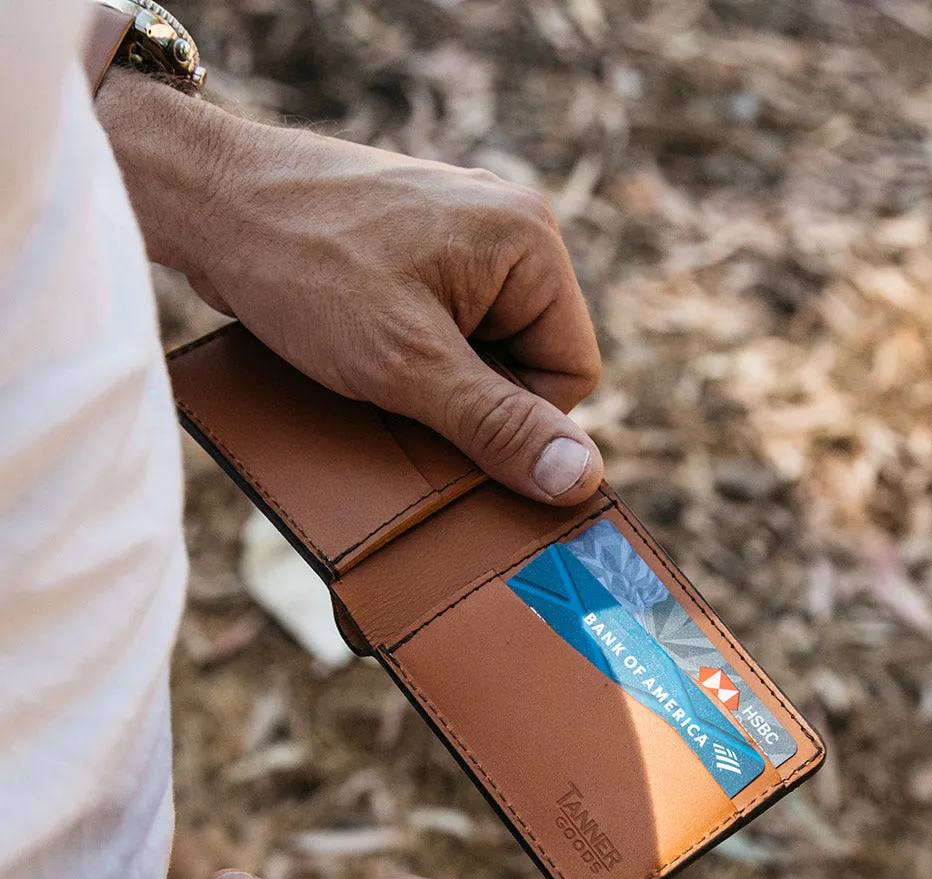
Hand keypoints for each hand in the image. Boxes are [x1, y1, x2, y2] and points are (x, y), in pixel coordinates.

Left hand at [98, 72, 603, 504]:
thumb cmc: (301, 266)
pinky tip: (361, 349)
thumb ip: (498, 425)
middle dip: (469, 395)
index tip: (446, 411)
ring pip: (483, 349)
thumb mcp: (407, 366)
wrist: (201, 197)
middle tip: (402, 390)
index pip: (572, 372)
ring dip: (435, 380)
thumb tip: (581, 478)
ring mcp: (461, 234)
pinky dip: (411, 355)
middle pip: (528, 361)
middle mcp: (506, 228)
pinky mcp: (419, 248)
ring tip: (372, 364)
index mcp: (530, 241)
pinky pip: (445, 326)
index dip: (517, 417)